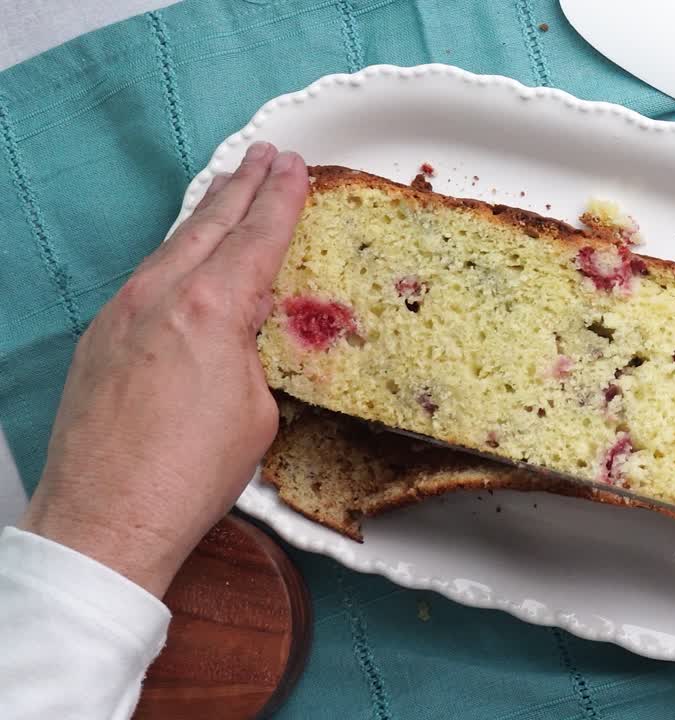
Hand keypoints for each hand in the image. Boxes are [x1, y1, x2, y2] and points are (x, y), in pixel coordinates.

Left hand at [21, 142, 307, 597]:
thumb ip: (256, 354)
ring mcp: (121, 313)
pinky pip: (147, 276)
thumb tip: (247, 339)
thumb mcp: (258, 410)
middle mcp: (160, 296)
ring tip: (230, 190)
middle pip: (210, 223)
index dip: (281, 198)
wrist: (107, 519)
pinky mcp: (98, 337)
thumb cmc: (190, 476)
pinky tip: (187, 255)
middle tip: (264, 156)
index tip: (293, 167)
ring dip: (207, 215)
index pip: (257, 236)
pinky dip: (176, 253)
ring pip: (173, 245)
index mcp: (213, 310)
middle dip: (242, 186)